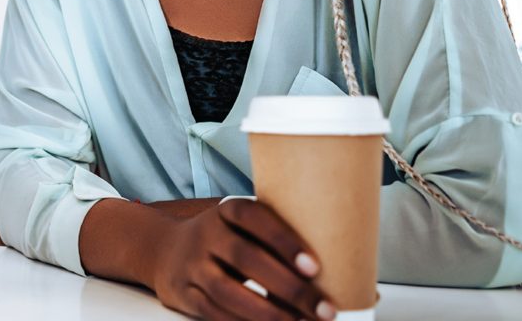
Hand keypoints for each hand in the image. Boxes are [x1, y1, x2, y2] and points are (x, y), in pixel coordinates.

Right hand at [150, 199, 334, 320]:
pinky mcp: (184, 294)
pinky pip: (215, 314)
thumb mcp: (244, 229)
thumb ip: (284, 246)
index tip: (314, 266)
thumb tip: (358, 285)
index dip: (283, 240)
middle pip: (245, 258)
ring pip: (228, 292)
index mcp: (226, 212)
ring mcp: (191, 265)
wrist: (163, 250)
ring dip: (269, 313)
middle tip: (324, 308)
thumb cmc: (223, 242)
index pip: (253, 218)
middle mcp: (206, 235)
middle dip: (288, 287)